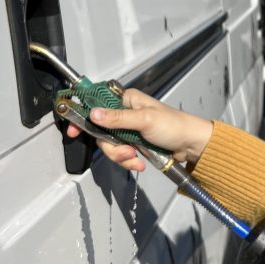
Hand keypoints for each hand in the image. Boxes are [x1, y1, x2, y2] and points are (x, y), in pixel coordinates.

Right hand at [64, 88, 212, 171]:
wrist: (192, 145)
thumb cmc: (173, 126)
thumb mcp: (144, 120)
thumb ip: (118, 118)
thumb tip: (94, 114)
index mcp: (127, 99)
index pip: (97, 103)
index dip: (83, 115)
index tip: (72, 129)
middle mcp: (125, 112)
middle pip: (101, 130)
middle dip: (111, 147)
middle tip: (125, 152)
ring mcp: (128, 129)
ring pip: (110, 145)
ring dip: (121, 156)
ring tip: (136, 159)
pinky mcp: (133, 144)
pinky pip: (120, 154)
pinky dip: (128, 161)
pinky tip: (140, 163)